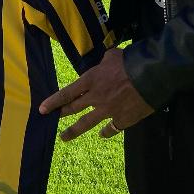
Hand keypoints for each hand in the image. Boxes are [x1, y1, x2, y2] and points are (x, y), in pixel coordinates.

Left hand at [39, 48, 153, 140]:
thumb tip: (105, 62)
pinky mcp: (122, 120)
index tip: (42, 110)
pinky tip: (103, 134)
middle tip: (51, 120)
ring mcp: (108, 111)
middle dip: (61, 114)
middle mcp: (96, 98)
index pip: (66, 93)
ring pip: (86, 124)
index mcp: (91, 81)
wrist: (151, 76)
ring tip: (63, 137)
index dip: (53, 102)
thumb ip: (104, 62)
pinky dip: (106, 132)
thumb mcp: (112, 56)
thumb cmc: (130, 61)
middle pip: (73, 108)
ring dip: (73, 131)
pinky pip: (111, 129)